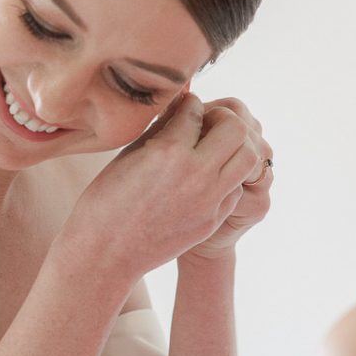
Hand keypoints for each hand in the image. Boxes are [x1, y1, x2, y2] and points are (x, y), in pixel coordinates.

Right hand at [65, 93, 266, 281]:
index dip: (190, 104)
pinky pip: (235, 187)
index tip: (186, 106)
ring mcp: (208, 199)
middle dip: (222, 118)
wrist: (107, 252)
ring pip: (248, 157)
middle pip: (235, 128)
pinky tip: (206, 177)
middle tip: (207, 123)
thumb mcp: (130, 155)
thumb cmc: (108, 200)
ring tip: (214, 148)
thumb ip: (161, 128)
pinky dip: (226, 176)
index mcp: (168, 151)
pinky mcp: (213, 219)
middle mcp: (195, 173)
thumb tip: (181, 107)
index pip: (196, 110)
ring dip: (234, 146)